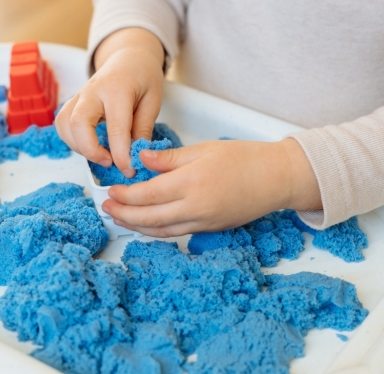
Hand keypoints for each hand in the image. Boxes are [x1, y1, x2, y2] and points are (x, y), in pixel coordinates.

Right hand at [55, 28, 164, 177]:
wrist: (128, 58)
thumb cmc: (143, 78)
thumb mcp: (153, 100)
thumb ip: (143, 128)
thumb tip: (136, 156)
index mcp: (117, 89)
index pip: (116, 128)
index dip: (121, 155)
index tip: (129, 170)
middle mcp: (92, 91)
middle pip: (78, 124)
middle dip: (91, 150)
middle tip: (110, 162)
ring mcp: (78, 96)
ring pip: (65, 125)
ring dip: (80, 147)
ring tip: (102, 154)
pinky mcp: (71, 103)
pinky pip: (62, 124)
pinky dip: (72, 140)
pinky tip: (90, 145)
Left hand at [101, 138, 322, 236]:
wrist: (276, 179)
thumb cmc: (244, 158)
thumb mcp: (203, 149)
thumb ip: (169, 158)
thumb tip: (141, 158)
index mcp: (191, 182)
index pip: (147, 194)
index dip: (125, 195)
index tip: (111, 190)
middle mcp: (195, 207)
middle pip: (149, 217)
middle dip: (124, 214)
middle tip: (107, 208)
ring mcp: (203, 222)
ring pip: (161, 231)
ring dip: (137, 227)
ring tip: (120, 219)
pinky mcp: (210, 229)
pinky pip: (177, 234)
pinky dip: (157, 232)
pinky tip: (146, 226)